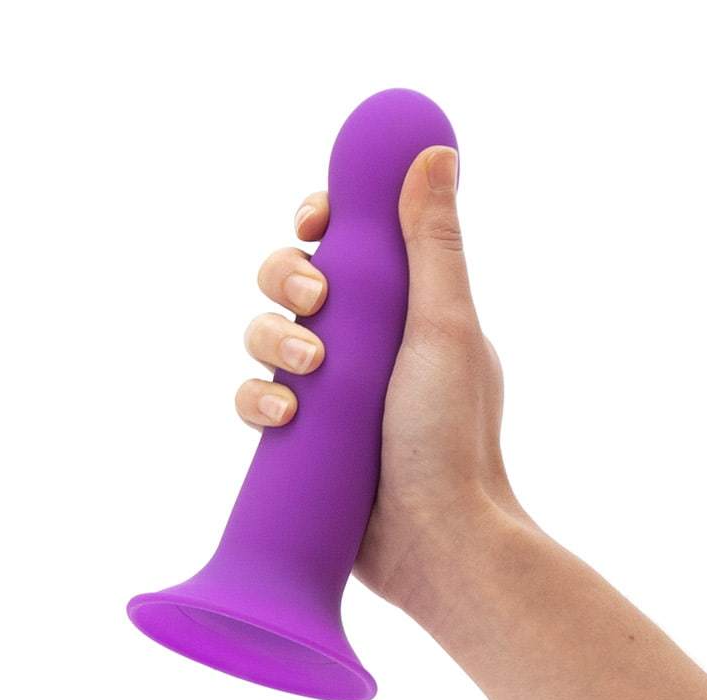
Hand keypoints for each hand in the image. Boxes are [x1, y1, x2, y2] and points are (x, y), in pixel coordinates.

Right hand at [236, 147, 521, 622]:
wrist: (436, 540)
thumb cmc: (451, 434)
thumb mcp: (445, 327)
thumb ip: (433, 243)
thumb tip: (434, 153)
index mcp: (405, 310)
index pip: (352, 244)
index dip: (322, 224)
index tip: (314, 223)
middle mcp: (365, 343)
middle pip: (296, 282)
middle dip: (288, 280)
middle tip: (314, 301)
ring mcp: (330, 390)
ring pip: (265, 336)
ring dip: (269, 338)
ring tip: (305, 367)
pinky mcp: (301, 435)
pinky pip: (254, 400)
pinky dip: (256, 399)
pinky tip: (280, 416)